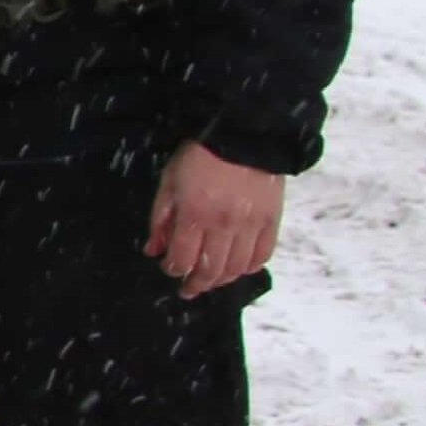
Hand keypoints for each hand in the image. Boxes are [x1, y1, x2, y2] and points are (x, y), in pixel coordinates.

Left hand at [146, 143, 284, 298]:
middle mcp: (225, 226)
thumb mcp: (169, 183)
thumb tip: (153, 251)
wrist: (243, 136)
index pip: (183, 259)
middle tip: (188, 289)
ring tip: (211, 281)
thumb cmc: (198, 157)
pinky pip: (263, 255)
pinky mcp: (273, 220)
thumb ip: (160, 220)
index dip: (173, 270)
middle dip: (196, 284)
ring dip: (222, 280)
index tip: (169, 269)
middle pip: (211, 270)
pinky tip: (239, 268)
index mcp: (195, 215)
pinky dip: (251, 267)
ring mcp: (252, 225)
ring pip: (238, 268)